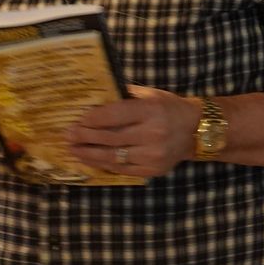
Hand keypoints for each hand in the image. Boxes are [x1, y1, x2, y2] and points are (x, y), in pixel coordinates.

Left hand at [67, 86, 199, 177]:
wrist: (196, 131)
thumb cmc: (168, 108)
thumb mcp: (150, 94)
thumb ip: (125, 96)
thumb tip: (94, 96)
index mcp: (150, 110)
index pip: (114, 115)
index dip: (92, 119)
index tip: (77, 120)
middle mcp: (152, 133)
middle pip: (110, 137)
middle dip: (85, 137)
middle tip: (67, 136)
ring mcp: (153, 154)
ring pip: (113, 156)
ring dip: (89, 154)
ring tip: (72, 150)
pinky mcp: (153, 170)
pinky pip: (122, 169)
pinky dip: (103, 165)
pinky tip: (90, 160)